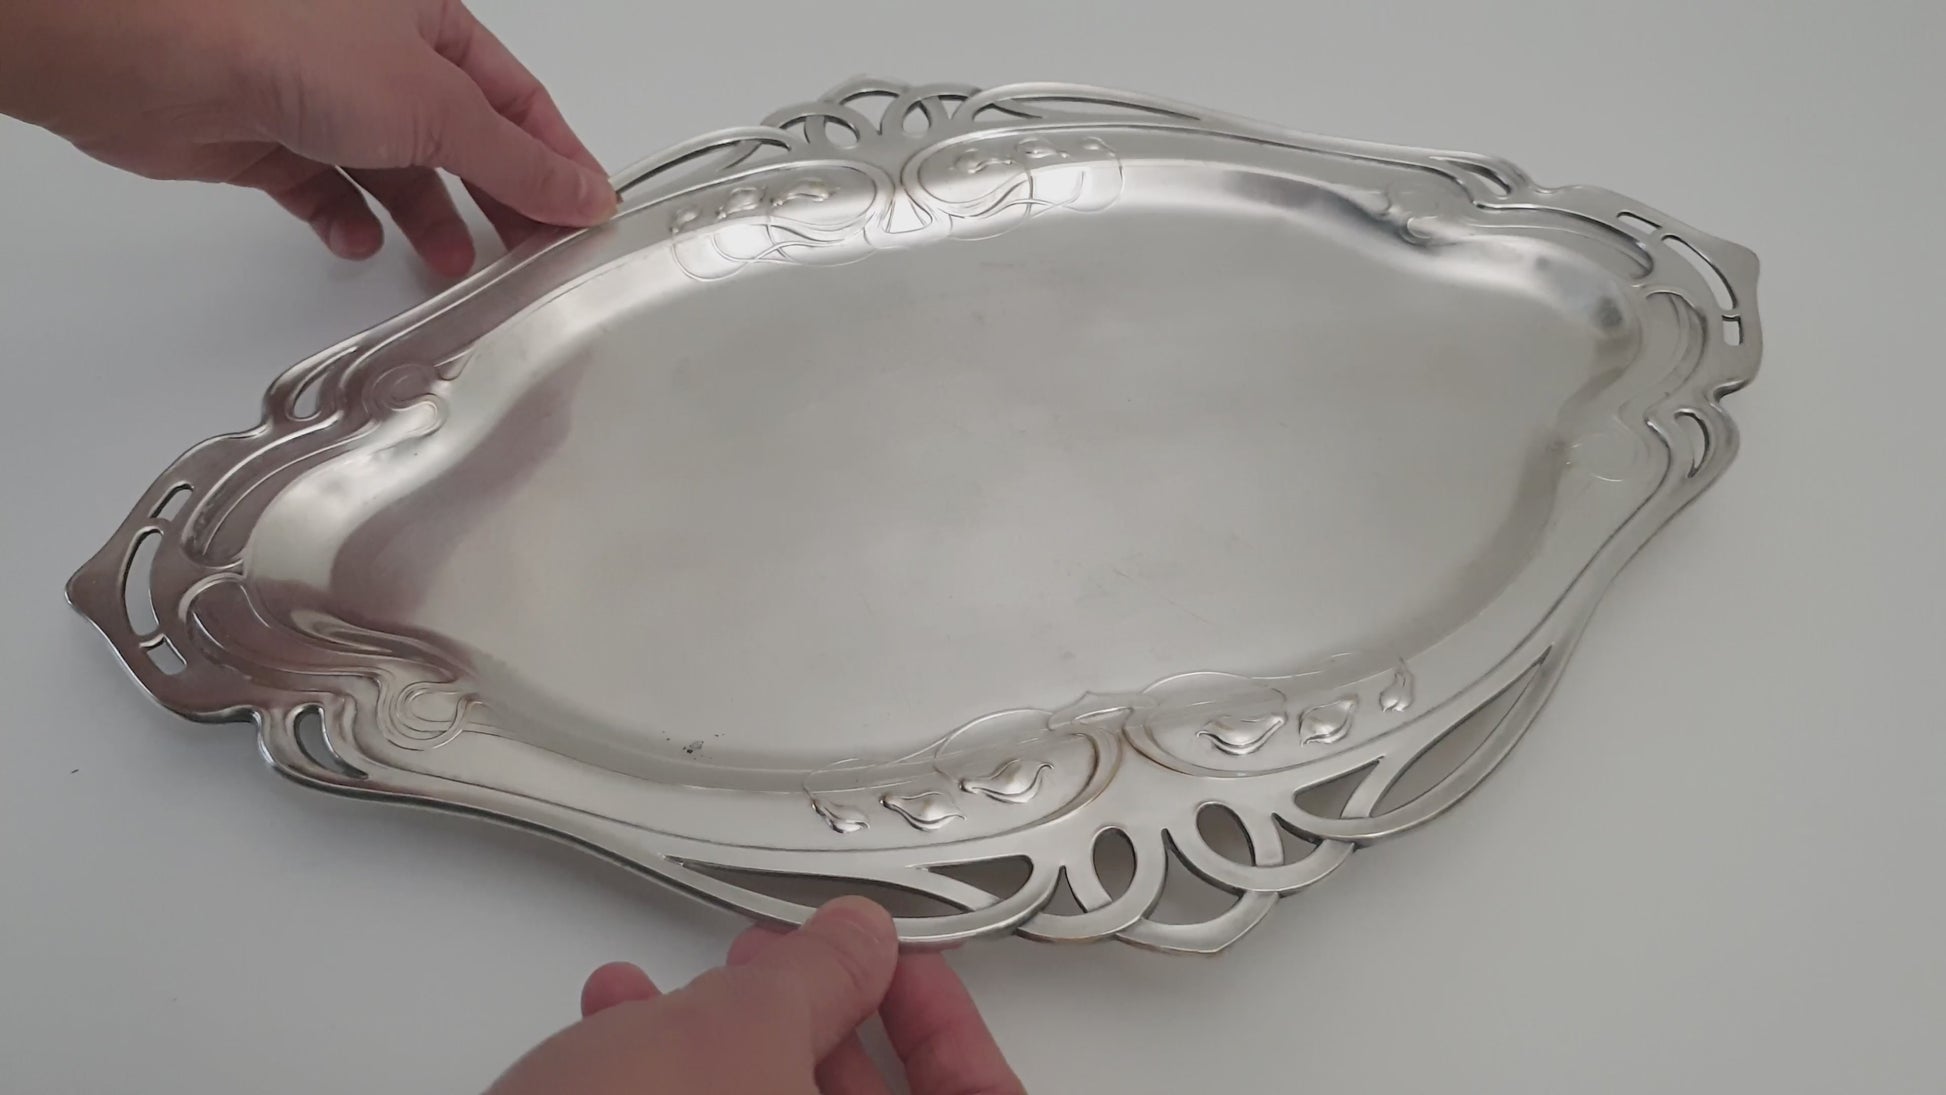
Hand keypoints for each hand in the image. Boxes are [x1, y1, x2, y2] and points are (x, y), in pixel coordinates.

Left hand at [0, 0, 614, 275]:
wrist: (160, 56)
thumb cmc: (290, 41)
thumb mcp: (440, 108)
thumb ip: (518, 163)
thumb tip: (584, 194)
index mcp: (428, 20)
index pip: (515, 99)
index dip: (554, 159)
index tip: (584, 216)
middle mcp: (375, 52)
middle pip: (459, 139)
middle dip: (494, 198)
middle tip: (529, 254)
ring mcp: (318, 95)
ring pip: (393, 169)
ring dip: (425, 219)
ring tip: (447, 263)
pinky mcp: (266, 139)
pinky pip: (322, 190)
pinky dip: (345, 222)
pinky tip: (358, 243)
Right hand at [487, 898, 1025, 1094]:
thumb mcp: (741, 1030)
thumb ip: (822, 973)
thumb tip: (856, 940)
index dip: (943, 1023)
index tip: (904, 968)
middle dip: (822, 1030)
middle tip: (792, 971)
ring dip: (728, 1051)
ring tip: (678, 993)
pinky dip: (675, 1088)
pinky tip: (619, 1036)